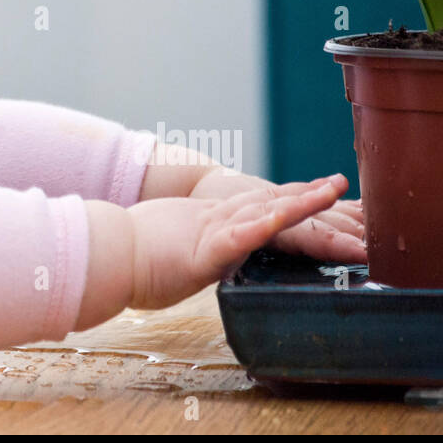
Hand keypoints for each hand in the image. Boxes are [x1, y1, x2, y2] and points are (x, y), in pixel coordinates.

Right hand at [124, 174, 350, 308]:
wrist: (104, 256)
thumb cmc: (127, 261)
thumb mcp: (166, 259)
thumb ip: (183, 254)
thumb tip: (181, 259)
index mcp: (211, 229)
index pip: (256, 212)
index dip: (286, 201)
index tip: (313, 193)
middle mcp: (218, 227)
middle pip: (270, 206)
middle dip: (307, 196)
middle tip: (338, 182)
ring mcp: (214, 235)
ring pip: (266, 215)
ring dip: (303, 204)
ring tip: (333, 189)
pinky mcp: (206, 251)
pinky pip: (243, 237)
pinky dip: (269, 225)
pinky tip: (290, 215)